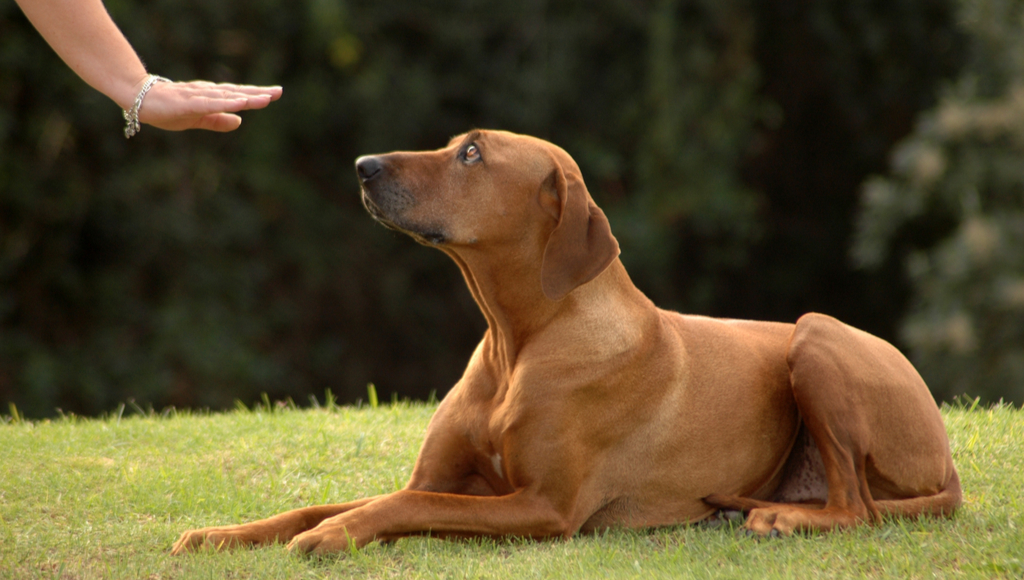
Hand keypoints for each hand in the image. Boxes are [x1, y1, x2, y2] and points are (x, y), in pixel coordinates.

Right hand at [135, 79, 282, 131]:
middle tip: (279, 91)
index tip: (276, 93)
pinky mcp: (187, 103)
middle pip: (237, 93)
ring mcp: (197, 97)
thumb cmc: (167, 109)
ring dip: (245, 97)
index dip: (257, 95)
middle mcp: (207, 94)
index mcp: (211, 98)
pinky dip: (225, 103)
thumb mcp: (197, 119)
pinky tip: (239, 103)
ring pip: (226, 97)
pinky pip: (209, 104)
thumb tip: (240, 122)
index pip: (238, 95)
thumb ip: (218, 121)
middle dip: (258, 93)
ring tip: (265, 98)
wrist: (138, 99)